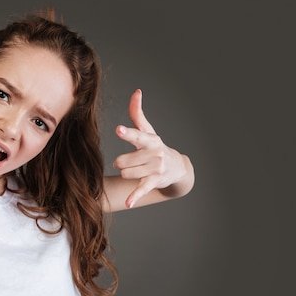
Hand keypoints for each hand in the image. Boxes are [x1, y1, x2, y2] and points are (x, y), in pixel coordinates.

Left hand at [113, 89, 187, 207]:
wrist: (176, 168)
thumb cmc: (155, 147)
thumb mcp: (148, 131)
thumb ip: (137, 113)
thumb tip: (136, 92)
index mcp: (149, 140)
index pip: (136, 135)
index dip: (127, 133)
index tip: (119, 129)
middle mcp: (153, 154)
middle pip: (123, 161)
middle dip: (121, 162)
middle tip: (128, 161)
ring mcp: (155, 169)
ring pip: (126, 173)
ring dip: (126, 173)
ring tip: (135, 170)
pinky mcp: (154, 182)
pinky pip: (141, 189)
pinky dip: (134, 197)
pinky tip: (129, 203)